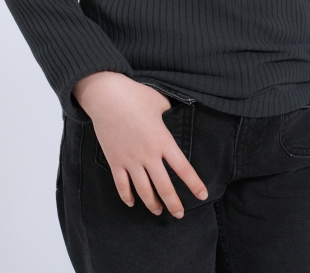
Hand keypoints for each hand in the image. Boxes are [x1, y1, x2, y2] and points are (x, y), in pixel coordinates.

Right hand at [72, 71, 207, 217]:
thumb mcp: (160, 101)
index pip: (183, 168)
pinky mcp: (115, 161)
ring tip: (158, 211)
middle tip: (180, 214)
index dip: (194, 184)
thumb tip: (176, 114)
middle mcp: (148, 155)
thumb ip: (170, 113)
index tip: (203, 195)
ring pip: (144, 190)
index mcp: (163, 140)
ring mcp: (130, 160)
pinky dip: (127, 197)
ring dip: (152, 204)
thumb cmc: (134, 95)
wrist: (106, 96)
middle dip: (174, 204)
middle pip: (164, 187)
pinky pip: (121, 185)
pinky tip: (132, 202)